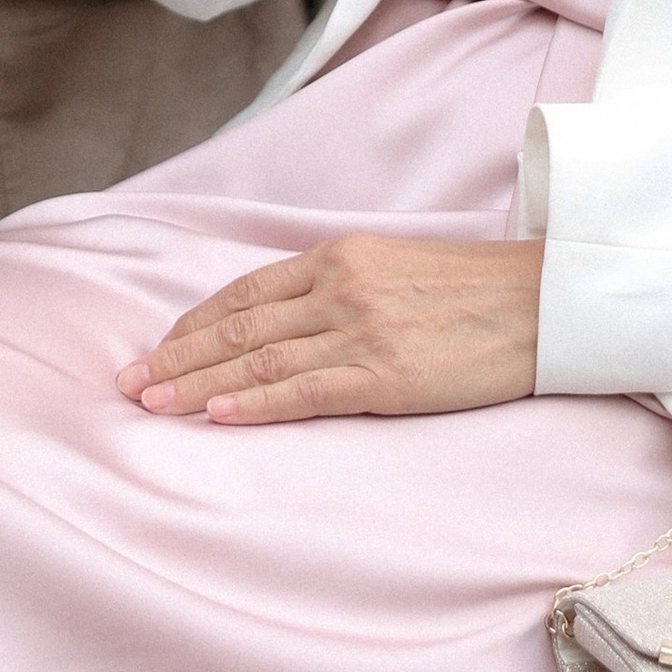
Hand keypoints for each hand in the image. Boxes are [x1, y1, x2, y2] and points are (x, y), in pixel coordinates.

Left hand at [117, 235, 544, 423]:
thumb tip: (289, 320)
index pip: (245, 291)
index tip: (156, 347)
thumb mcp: (395, 268)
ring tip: (151, 402)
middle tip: (127, 382)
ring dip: (198, 382)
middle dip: (177, 355)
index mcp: (339, 256)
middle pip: (239, 325)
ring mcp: (361, 330)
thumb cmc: (475, 291)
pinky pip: (306, 390)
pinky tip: (218, 415)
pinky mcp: (386, 374)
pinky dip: (256, 403)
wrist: (544, 303)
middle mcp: (340, 287)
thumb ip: (341, 287)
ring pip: (259, 358)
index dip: (194, 322)